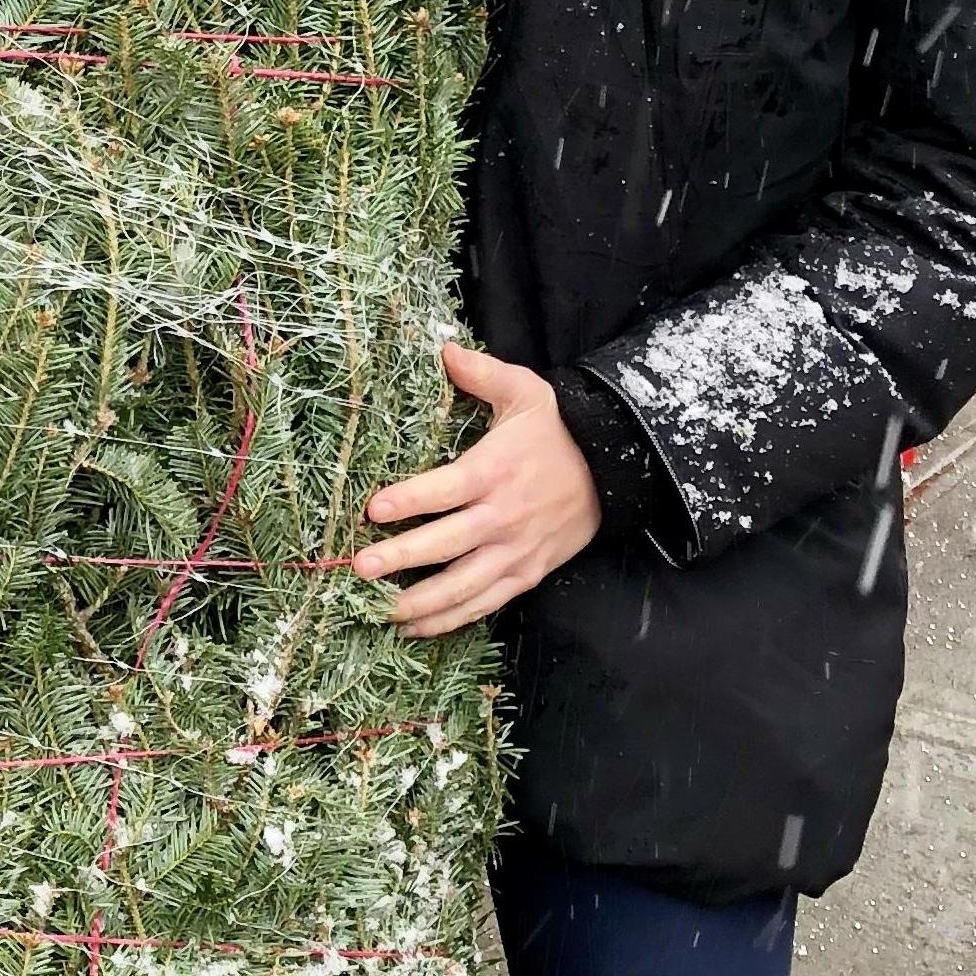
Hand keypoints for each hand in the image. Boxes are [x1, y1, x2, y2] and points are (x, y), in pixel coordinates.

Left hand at [353, 342, 599, 637]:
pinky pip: (485, 603)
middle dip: (401, 558)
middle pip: (447, 543)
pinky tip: (416, 627)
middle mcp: (503, 516)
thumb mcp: (526, 391)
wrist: (615, 471)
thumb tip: (443, 348)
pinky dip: (451, 619)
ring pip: (463, 585)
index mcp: (496, 470)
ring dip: (420, 602)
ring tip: (380, 610)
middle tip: (360, 567)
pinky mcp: (527, 574)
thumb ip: (482, 373)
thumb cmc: (559, 430)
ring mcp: (516, 551)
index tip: (372, 509)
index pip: (447, 488)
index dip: (410, 500)